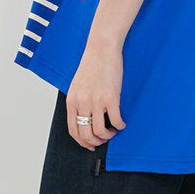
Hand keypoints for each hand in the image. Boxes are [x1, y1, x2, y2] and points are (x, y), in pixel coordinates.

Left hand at [66, 35, 125, 150]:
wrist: (101, 48)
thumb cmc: (92, 64)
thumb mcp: (77, 85)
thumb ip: (78, 101)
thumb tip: (85, 117)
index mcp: (72, 101)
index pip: (73, 130)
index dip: (82, 142)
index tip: (91, 144)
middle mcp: (82, 103)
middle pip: (85, 135)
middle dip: (96, 142)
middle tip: (104, 139)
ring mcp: (96, 101)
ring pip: (100, 132)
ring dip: (108, 136)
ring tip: (113, 130)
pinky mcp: (111, 98)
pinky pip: (116, 120)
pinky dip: (120, 126)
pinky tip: (122, 123)